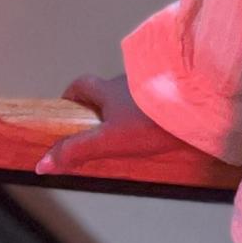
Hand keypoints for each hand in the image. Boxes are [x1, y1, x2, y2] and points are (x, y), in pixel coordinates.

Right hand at [36, 73, 197, 174]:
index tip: (66, 106)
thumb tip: (42, 163)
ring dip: (129, 106)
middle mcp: (130, 79)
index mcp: (109, 89)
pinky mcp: (176, 89)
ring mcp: (154, 82)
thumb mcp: (108, 139)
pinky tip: (160, 124)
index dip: (71, 95)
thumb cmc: (151, 120)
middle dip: (100, 104)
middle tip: (99, 124)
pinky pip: (158, 96)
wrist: (199, 103)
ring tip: (132, 128)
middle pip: (108, 88)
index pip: (81, 85)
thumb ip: (77, 150)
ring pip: (135, 92)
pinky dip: (153, 108)